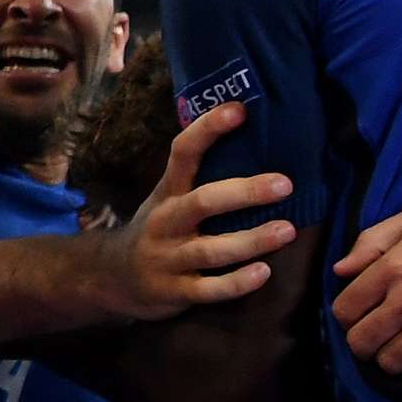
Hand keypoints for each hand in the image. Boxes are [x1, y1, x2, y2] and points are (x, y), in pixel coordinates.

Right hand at [90, 100, 295, 320]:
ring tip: (287, 231)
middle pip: (203, 202)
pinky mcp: (175, 291)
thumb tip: (256, 142)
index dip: (208, 129)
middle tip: (285, 184)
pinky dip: (237, 283)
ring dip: (251, 240)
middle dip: (245, 193)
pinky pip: (209, 289)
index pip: (183, 152)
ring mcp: (169, 258)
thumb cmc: (160, 230)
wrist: (114, 277)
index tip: (240, 110)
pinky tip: (263, 273)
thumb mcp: (168, 198)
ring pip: (211, 250)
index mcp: (168, 192)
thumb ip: (202, 178)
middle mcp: (166, 221)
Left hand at [329, 204, 401, 377]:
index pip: (344, 311)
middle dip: (365, 340)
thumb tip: (340, 271)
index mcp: (394, 268)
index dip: (350, 314)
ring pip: (390, 363)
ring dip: (394, 356)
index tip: (364, 312)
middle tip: (382, 332)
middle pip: (360, 344)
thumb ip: (371, 241)